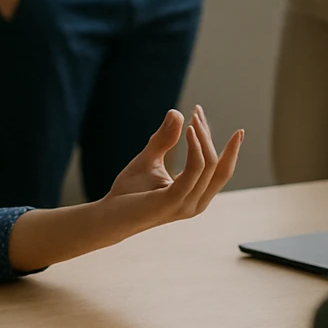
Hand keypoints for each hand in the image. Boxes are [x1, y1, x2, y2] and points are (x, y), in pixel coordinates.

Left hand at [102, 105, 242, 226]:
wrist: (109, 217)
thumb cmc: (128, 192)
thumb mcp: (149, 160)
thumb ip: (164, 139)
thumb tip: (177, 113)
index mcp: (195, 195)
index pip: (218, 168)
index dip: (218, 142)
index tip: (202, 113)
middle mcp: (196, 202)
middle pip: (218, 166)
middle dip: (210, 136)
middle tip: (197, 110)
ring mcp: (187, 204)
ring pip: (209, 165)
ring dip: (204, 137)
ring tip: (192, 116)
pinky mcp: (174, 201)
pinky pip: (194, 170)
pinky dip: (195, 148)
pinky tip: (188, 130)